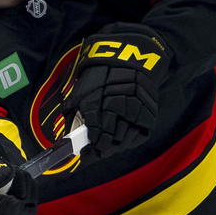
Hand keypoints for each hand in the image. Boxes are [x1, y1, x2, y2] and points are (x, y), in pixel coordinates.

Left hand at [68, 23, 167, 158]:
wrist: (130, 58)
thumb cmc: (102, 73)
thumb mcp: (82, 89)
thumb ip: (74, 111)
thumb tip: (67, 133)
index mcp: (98, 105)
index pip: (93, 137)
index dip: (88, 151)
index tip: (84, 156)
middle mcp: (117, 111)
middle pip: (108, 143)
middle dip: (100, 150)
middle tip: (95, 153)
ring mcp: (134, 114)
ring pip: (124, 142)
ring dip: (114, 148)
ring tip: (107, 147)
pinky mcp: (148, 115)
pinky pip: (138, 137)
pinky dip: (129, 141)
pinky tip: (121, 140)